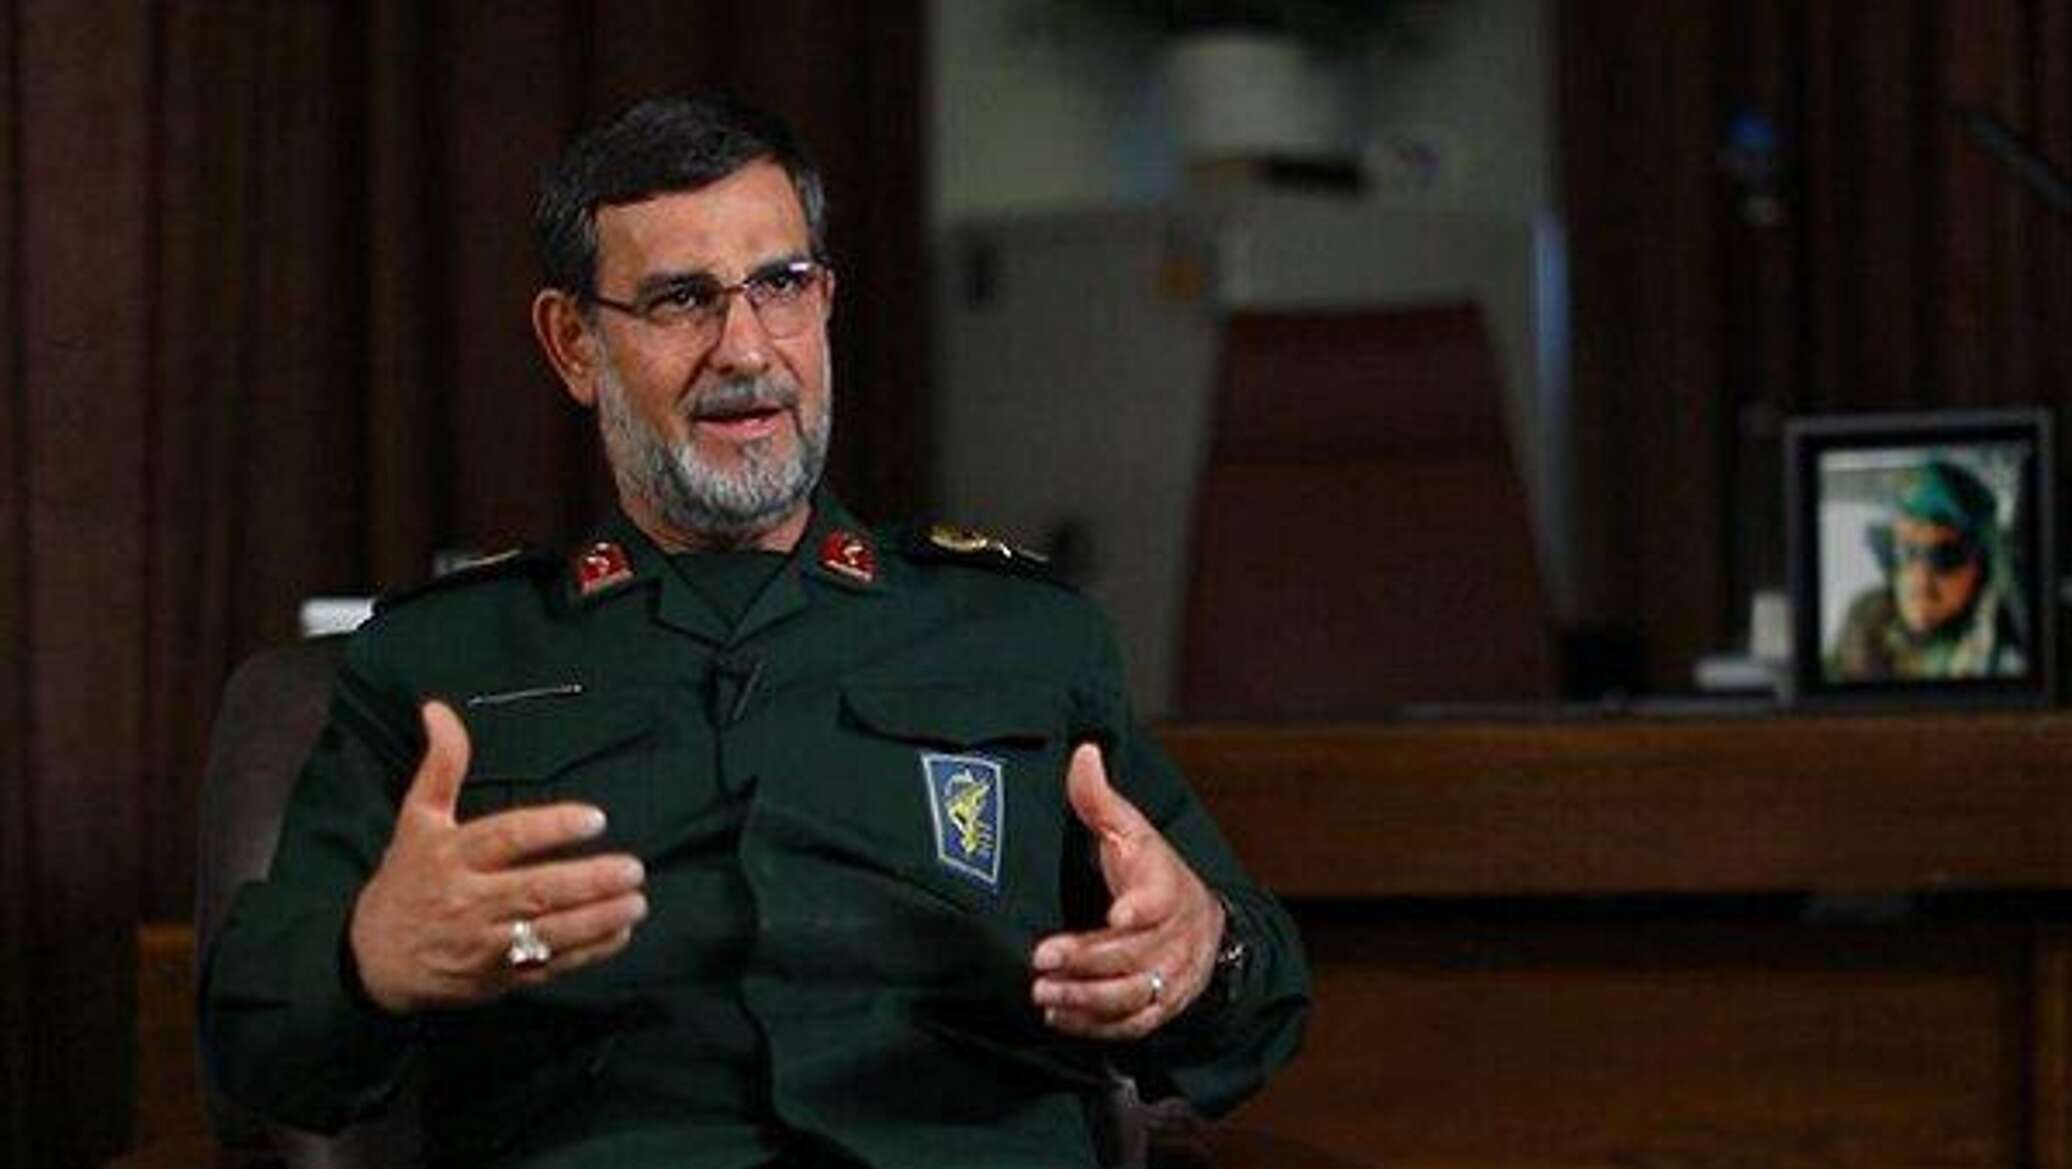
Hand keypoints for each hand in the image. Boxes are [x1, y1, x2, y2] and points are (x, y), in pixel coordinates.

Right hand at [347, 701, 648, 1013]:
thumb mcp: (417, 819)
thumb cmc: (406, 881)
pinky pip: (548, 966)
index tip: (596, 819)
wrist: (373, 960)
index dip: (551, 828)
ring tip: (636, 902)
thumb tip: (438, 710)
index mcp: (452, 857)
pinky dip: (587, 953)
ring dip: (597, 919)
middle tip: (632, 868)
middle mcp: (468, 901)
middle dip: (588, 881)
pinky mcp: (497, 977)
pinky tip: (619, 934)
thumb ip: (441, 765)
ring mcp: (484, 944)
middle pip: (534, 890)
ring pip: (547, 932)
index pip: (506, 838)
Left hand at [1030, 744, 1223, 1039]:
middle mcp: (1172, 938)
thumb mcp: (1132, 829)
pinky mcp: (1160, 1006)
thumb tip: (1083, 752)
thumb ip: (1100, 798)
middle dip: (1087, 962)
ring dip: (1085, 1000)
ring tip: (1042, 995)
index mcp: (1164, 888)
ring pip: (1131, 996)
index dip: (1139, 911)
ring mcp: (1169, 976)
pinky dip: (1095, 1027)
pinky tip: (1059, 1018)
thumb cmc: (1153, 870)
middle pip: (1133, 956)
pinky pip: (1131, 1025)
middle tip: (1041, 962)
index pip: (1156, 901)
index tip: (1115, 917)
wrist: (1205, 924)